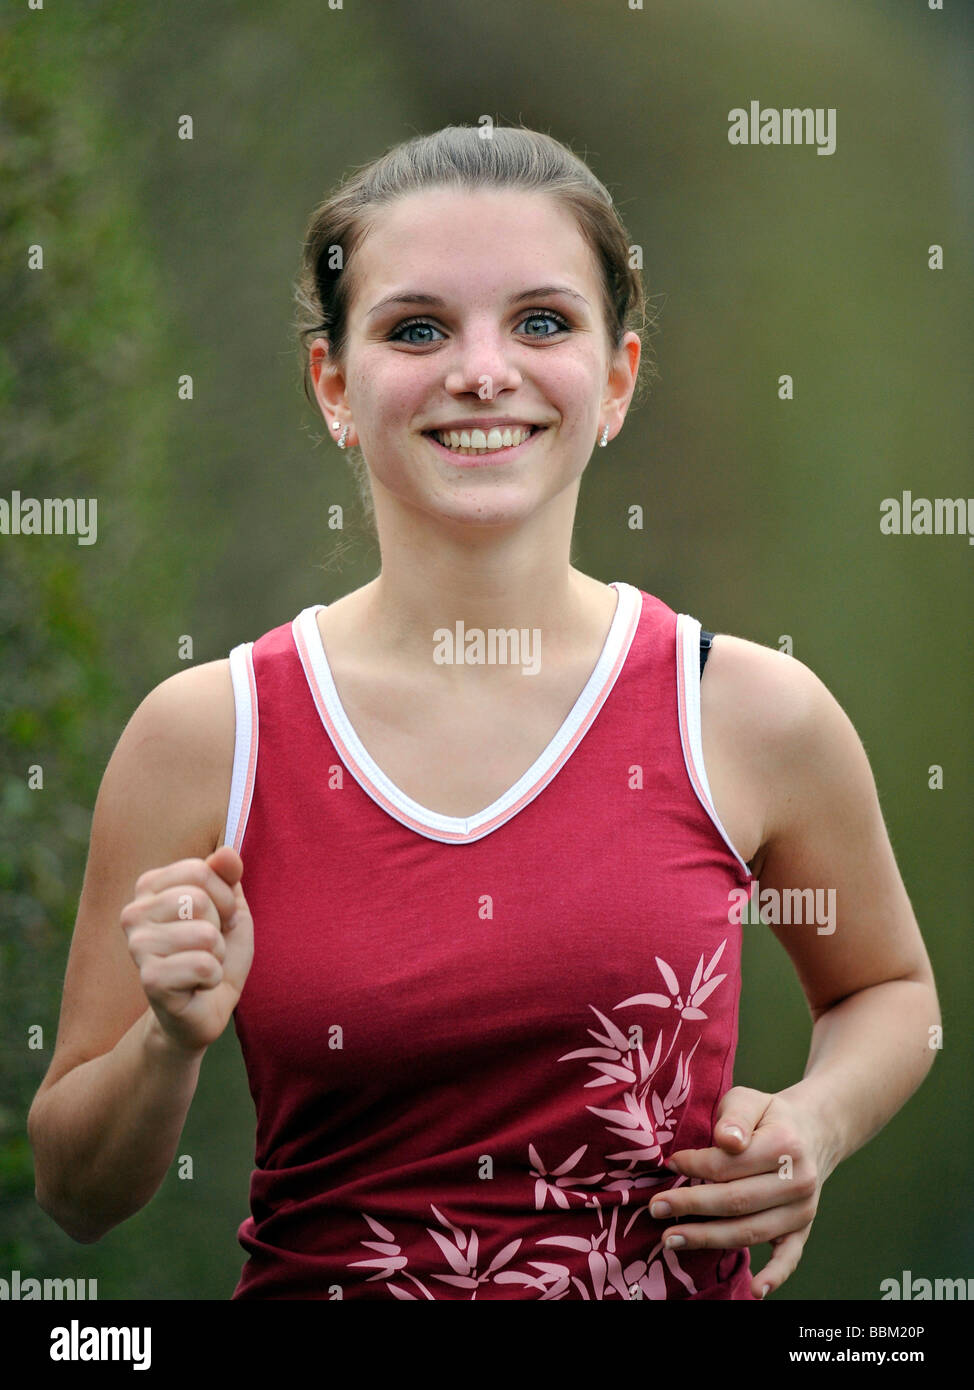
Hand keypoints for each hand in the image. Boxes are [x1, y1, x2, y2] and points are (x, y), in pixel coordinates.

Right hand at [121, 846, 254, 1054]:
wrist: (203, 1009)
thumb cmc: (213, 953)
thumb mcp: (230, 908)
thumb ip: (228, 876)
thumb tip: (226, 852)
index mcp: (150, 887)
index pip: (200, 869)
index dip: (224, 897)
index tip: (218, 917)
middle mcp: (134, 913)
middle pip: (200, 899)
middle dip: (220, 927)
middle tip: (209, 946)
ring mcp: (137, 946)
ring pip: (205, 934)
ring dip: (217, 954)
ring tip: (202, 965)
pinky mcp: (150, 979)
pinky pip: (204, 965)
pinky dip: (213, 977)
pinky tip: (198, 985)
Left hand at [653, 1086, 834, 1298]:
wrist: (811, 1132)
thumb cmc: (768, 1116)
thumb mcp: (751, 1100)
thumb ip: (735, 1116)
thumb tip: (726, 1140)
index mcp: (786, 1144)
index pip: (730, 1164)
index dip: (696, 1166)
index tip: (671, 1164)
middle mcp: (799, 1181)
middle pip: (737, 1201)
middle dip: (691, 1206)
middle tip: (655, 1208)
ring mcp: (802, 1209)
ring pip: (751, 1231)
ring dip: (709, 1239)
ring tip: (671, 1239)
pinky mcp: (802, 1229)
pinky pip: (790, 1257)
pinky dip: (775, 1276)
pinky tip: (755, 1290)